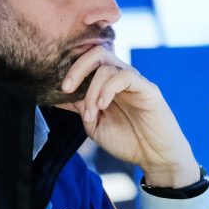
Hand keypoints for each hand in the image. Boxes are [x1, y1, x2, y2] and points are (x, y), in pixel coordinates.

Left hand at [57, 46, 199, 187]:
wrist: (154, 156)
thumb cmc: (126, 140)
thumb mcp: (93, 124)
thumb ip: (78, 108)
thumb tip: (54, 97)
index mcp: (106, 84)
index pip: (87, 61)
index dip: (69, 69)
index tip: (56, 89)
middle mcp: (119, 78)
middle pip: (96, 52)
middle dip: (76, 68)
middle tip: (66, 89)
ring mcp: (134, 81)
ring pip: (107, 66)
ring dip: (91, 91)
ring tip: (91, 113)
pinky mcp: (147, 88)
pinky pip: (125, 75)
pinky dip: (107, 89)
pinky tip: (103, 106)